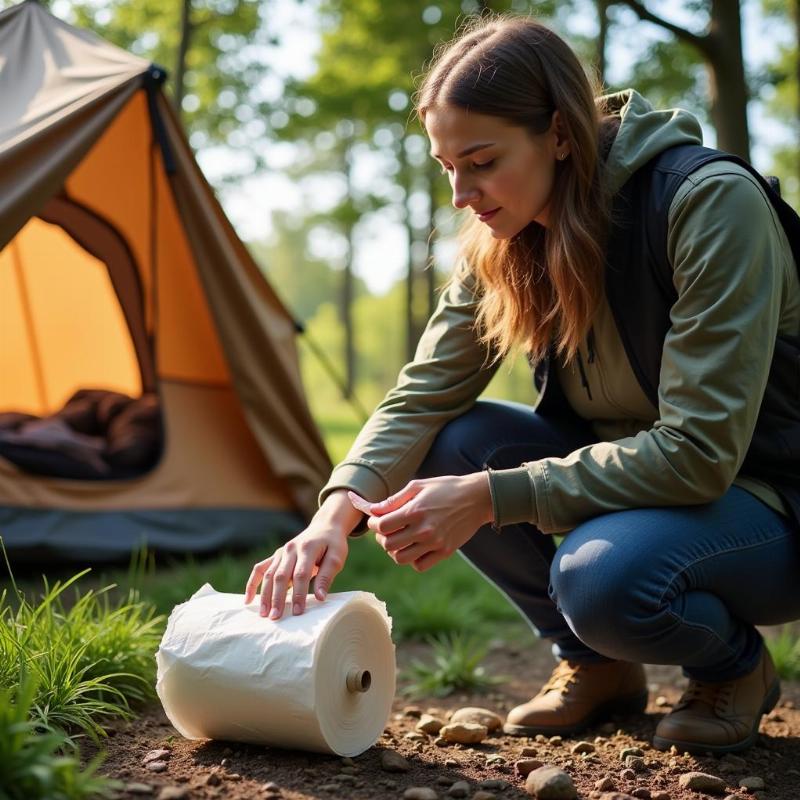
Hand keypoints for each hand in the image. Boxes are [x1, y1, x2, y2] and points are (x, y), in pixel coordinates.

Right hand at [244, 490, 358, 617]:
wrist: (324, 526)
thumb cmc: (333, 544)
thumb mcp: (337, 557)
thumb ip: (327, 576)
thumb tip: (320, 597)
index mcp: (307, 548)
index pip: (301, 574)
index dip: (298, 594)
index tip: (297, 612)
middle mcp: (290, 549)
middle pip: (281, 576)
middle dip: (277, 598)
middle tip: (276, 617)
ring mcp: (281, 552)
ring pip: (269, 575)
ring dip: (265, 595)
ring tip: (264, 614)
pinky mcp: (276, 556)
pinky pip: (260, 569)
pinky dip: (252, 584)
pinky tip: (248, 600)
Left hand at [355, 473, 492, 571]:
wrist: (477, 498)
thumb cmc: (446, 488)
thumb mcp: (418, 486)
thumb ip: (395, 499)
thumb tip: (373, 510)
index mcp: (415, 511)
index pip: (382, 526)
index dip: (373, 524)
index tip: (375, 520)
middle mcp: (424, 530)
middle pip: (388, 544)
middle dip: (381, 538)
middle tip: (386, 531)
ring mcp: (435, 543)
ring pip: (401, 559)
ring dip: (394, 551)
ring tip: (399, 541)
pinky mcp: (445, 552)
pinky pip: (419, 565)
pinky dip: (412, 560)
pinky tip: (414, 548)